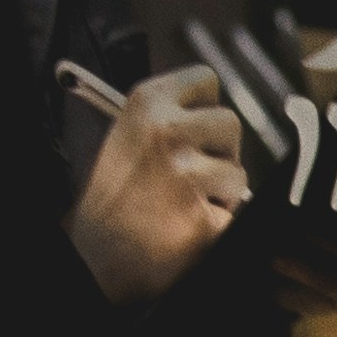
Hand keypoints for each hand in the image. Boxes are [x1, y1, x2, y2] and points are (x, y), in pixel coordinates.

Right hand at [62, 65, 246, 303]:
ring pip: (238, 173)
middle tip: (186, 175)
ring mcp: (185, 176)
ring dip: (220, 192)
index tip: (193, 128)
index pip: (205, 79)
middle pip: (231, 123)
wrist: (97, 256)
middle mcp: (166, 132)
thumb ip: (173, 116)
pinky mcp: (203, 220)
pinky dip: (219, 226)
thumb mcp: (131, 136)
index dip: (205, 107)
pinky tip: (186, 228)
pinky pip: (236, 215)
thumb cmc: (118, 198)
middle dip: (219, 151)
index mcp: (146, 104)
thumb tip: (217, 110)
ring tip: (181, 204)